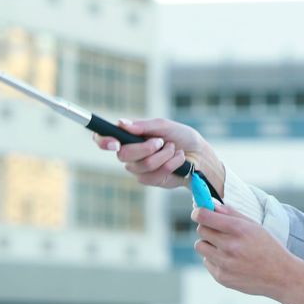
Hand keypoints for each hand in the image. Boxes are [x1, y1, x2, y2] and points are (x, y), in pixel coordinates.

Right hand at [93, 118, 221, 190]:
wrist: (199, 154)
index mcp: (129, 137)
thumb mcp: (164, 125)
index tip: (114, 142)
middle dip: (146, 147)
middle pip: (124, 155)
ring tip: (173, 149)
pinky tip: (178, 159)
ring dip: (163, 154)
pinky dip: (171, 163)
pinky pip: (155, 173)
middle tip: (161, 141)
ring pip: (143, 164)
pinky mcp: (149, 180)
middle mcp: (130, 153)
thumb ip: (143, 126)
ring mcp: (138, 168)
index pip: (105, 140)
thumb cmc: (181, 137)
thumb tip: (122, 123)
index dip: (103, 141)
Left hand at [192, 201, 303, 303]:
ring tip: (225, 246)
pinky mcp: (222, 277)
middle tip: (218, 230)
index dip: (198, 212)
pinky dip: (214, 259)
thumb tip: (211, 204)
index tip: (198, 212)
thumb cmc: (268, 247)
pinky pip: (206, 262)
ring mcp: (225, 264)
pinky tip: (230, 260)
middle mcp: (230, 247)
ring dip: (209, 244)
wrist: (281, 276)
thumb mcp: (254, 226)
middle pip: (201, 230)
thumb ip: (231, 213)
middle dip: (207, 227)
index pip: (205, 217)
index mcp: (239, 230)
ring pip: (200, 246)